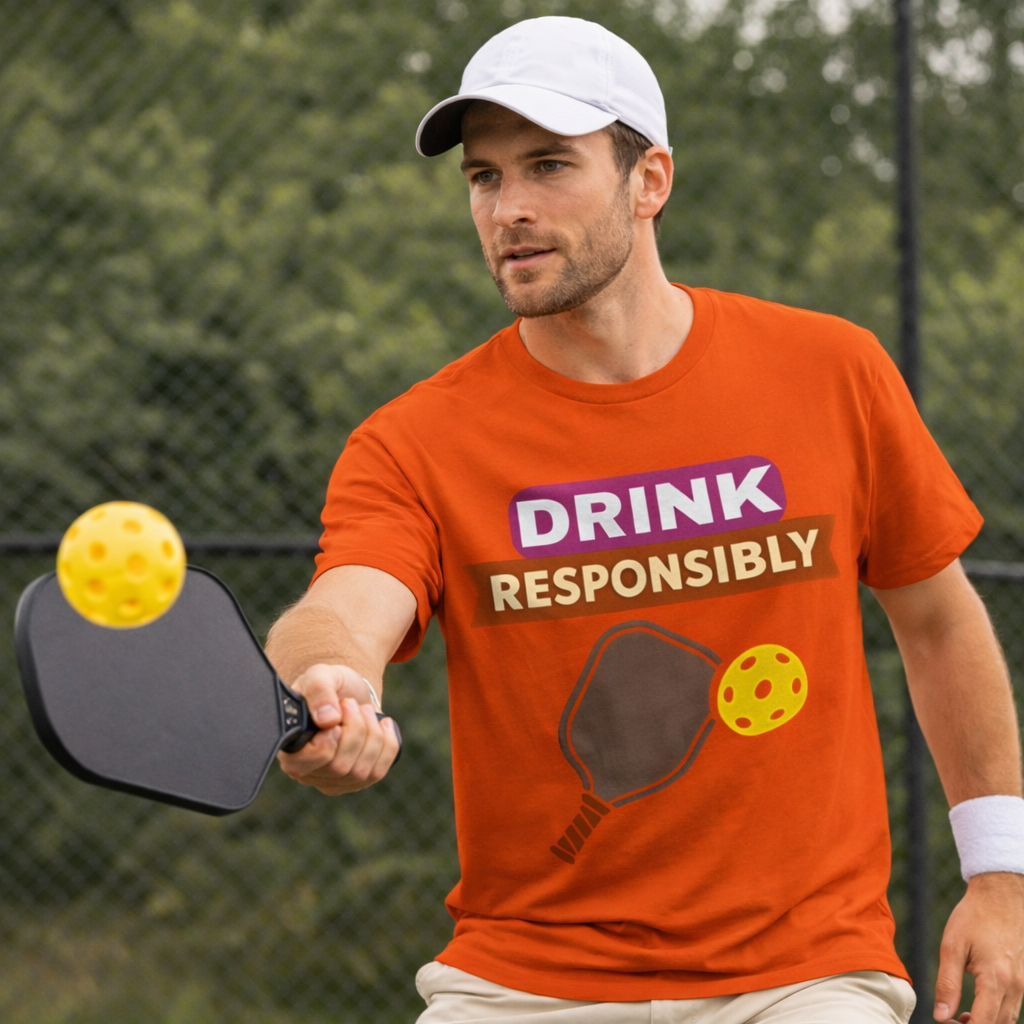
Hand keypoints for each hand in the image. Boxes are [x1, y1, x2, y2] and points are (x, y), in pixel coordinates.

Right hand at [276, 663, 399, 795]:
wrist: (349, 694)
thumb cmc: (329, 687)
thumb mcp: (320, 676)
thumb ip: (319, 690)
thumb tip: (327, 719)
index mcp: (289, 749)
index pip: (301, 765)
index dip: (325, 744)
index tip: (336, 719)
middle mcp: (307, 772)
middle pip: (339, 767)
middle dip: (355, 728)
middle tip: (351, 704)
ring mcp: (333, 781)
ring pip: (362, 771)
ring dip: (371, 733)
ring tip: (363, 711)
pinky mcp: (357, 782)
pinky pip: (379, 771)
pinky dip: (387, 743)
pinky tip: (382, 725)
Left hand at [934, 872, 1023, 1022]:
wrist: (1002, 896)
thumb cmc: (974, 918)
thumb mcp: (952, 946)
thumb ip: (947, 983)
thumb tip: (941, 1016)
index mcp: (996, 979)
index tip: (946, 1022)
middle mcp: (1015, 986)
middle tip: (952, 1020)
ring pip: (1008, 1020)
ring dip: (987, 1023)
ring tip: (963, 1015)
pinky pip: (1013, 1007)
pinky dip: (997, 1014)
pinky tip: (978, 1004)